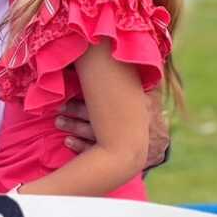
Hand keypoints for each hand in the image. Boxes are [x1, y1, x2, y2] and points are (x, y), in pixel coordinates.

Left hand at [55, 90, 170, 168]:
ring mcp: (123, 141)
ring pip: (94, 133)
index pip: (111, 98)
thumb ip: (136, 83)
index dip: (91, 93)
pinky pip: (96, 152)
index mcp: (138, 105)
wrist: (157, 144)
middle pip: (99, 115)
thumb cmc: (147, 116)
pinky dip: (80, 146)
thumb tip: (118, 60)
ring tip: (59, 121)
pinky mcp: (117, 156)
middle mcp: (131, 122)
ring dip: (74, 127)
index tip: (72, 91)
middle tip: (59, 107)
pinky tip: (68, 141)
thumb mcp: (147, 99)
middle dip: (76, 111)